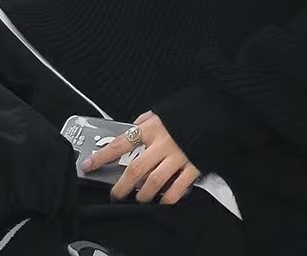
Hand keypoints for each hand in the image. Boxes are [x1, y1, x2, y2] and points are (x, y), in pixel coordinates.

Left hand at [81, 111, 201, 204]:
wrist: (219, 107)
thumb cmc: (189, 107)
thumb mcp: (163, 108)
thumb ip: (146, 119)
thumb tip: (133, 127)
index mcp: (152, 127)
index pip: (121, 143)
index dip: (102, 156)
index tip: (87, 165)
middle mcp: (162, 143)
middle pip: (135, 170)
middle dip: (121, 186)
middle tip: (115, 194)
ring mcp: (178, 156)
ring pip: (154, 183)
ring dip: (143, 195)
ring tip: (140, 198)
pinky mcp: (194, 166)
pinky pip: (178, 188)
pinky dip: (168, 198)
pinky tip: (163, 200)